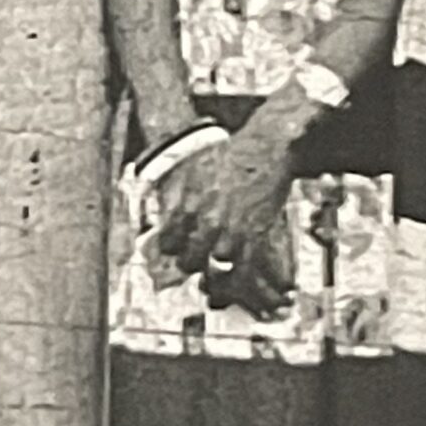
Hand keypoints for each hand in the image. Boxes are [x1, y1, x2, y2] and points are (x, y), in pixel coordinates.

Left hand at [176, 106, 301, 318]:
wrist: (263, 150)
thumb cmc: (227, 156)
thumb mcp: (190, 169)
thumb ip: (174, 195)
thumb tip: (162, 215)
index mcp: (187, 205)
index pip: (168, 242)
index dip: (172, 248)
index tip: (177, 247)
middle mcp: (208, 220)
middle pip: (189, 259)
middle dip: (191, 262)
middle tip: (197, 257)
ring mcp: (232, 229)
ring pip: (217, 263)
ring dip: (217, 265)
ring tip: (218, 259)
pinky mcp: (256, 234)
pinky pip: (244, 268)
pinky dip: (239, 276)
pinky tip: (237, 273)